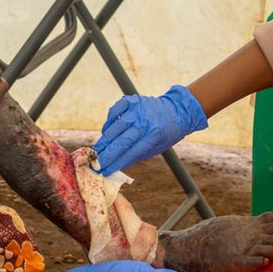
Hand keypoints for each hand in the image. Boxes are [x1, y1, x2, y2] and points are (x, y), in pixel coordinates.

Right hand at [90, 85, 207, 174]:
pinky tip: (106, 131)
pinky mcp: (131, 100)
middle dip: (107, 154)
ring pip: (115, 127)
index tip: (105, 170)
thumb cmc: (165, 133)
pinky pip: (114, 111)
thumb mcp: (156, 148)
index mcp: (153, 136)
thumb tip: (116, 165)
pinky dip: (108, 122)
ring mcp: (137, 110)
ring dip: (104, 140)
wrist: (176, 110)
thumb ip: (137, 155)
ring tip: (98, 149)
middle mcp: (144, 122)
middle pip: (121, 141)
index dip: (116, 163)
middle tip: (96, 162)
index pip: (131, 153)